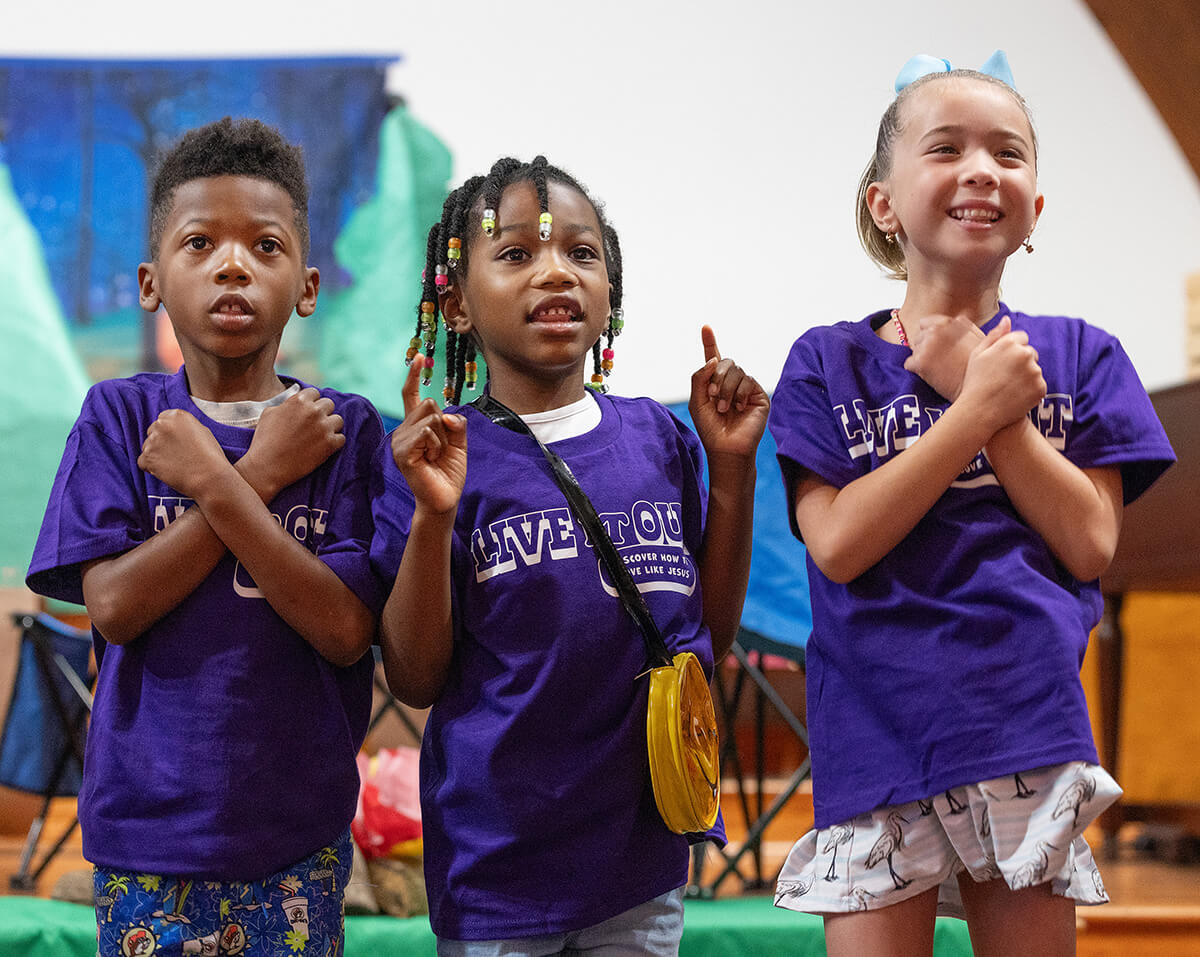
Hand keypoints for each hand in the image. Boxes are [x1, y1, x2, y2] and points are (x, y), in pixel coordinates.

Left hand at [137, 409, 231, 496]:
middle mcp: (162, 425)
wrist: (210, 478)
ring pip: (147, 447)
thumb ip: (184, 426)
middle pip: (153, 431)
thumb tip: (174, 430)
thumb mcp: (202, 431)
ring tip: (175, 464)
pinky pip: (143, 462)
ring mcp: (152, 442)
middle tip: (176, 454)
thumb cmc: (211, 457)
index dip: (170, 432)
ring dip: (157, 455)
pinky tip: (168, 470)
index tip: (177, 441)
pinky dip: (152, 468)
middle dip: (161, 442)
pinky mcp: (147, 458)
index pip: (163, 419)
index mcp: (177, 416)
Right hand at [239, 387, 345, 499]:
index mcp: (299, 401)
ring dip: (331, 427)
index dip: (311, 403)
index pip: (315, 393)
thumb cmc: (264, 441)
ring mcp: (324, 427)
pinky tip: (323, 447)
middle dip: (322, 413)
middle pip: (329, 404)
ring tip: (319, 436)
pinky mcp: (330, 444)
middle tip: (313, 425)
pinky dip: (334, 443)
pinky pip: (341, 438)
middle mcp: (314, 411)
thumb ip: (286, 405)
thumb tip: (294, 404)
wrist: (267, 467)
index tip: (306, 413)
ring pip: (338, 420)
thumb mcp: (269, 414)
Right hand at [390, 356, 467, 514]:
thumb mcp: (459, 443)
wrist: (444, 499)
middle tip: (441, 447)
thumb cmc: (449, 472)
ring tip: (436, 456)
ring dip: (442, 438)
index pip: (411, 396)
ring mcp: (399, 441)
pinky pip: (427, 433)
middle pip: (429, 404)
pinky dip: (437, 445)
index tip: (419, 357)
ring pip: (431, 417)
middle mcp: (403, 430)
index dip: (413, 376)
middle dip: (444, 423)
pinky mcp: (402, 452)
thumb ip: (456, 424)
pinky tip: (432, 460)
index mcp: (415, 426)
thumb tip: (447, 415)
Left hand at [688, 325, 769, 458]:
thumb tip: (714, 360)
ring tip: (725, 409)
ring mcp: (746, 388)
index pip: (713, 359)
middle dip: (716, 376)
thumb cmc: (711, 429)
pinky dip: (740, 393)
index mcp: (714, 384)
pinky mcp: (759, 395)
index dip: (709, 342)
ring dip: (726, 389)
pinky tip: (739, 408)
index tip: (705, 327)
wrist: (727, 449)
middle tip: (713, 396)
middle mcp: (731, 383)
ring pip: (736, 370)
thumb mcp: (697, 402)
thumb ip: (700, 378)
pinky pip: (748, 380)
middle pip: (725, 362)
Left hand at [903, 313, 983, 400]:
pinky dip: (916, 370)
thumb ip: (966, 325)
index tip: (936, 346)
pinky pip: (909, 364)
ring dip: (921, 358)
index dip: (929, 335)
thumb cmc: (981, 364)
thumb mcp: (979, 337)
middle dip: (925, 347)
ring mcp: (928, 344)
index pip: (925, 323)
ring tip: (938, 368)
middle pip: (918, 337)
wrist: (980, 386)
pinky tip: (931, 375)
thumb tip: (962, 315)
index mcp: (950, 322)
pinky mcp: (920, 361)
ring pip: (914, 351)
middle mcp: (937, 329)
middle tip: (939, 360)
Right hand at [958, 316, 1045, 431]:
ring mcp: (1034, 372)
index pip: (1021, 338)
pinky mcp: (1040, 388)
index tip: (1001, 364)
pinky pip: (1038, 385)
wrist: (979, 412)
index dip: (1010, 350)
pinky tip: (1015, 397)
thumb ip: (995, 335)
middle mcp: (1025, 354)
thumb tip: (1007, 319)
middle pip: (1030, 353)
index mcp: (1009, 343)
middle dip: (1021, 362)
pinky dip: (1030, 390)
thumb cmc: (974, 382)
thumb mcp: (978, 355)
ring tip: (1007, 389)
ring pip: (1034, 369)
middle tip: (1003, 378)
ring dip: (1026, 376)